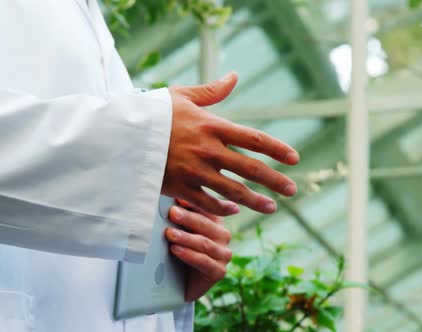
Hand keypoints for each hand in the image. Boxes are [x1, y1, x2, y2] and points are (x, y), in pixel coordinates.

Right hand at [162, 72, 299, 215]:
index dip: (277, 149)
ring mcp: (194, 171)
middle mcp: (208, 150)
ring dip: (255, 201)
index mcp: (212, 126)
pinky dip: (222, 208)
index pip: (253, 139)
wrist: (118, 134)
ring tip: (271, 208)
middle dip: (275, 180)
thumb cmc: (151, 112)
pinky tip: (234, 210)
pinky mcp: (179, 187)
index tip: (295, 158)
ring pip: (233, 191)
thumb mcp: (181, 95)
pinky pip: (207, 203)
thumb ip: (211, 91)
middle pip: (250, 169)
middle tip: (293, 190)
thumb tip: (234, 77)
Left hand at [165, 200, 231, 301]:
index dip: (193, 203)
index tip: (178, 198)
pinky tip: (176, 250)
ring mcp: (223, 255)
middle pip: (206, 225)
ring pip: (204, 243)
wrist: (179, 285)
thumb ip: (178, 218)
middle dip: (188, 218)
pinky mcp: (219, 272)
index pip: (207, 210)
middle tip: (172, 213)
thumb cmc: (178, 252)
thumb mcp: (178, 231)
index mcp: (216, 222)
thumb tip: (168, 198)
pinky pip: (204, 262)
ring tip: (169, 234)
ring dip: (186, 238)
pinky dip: (189, 255)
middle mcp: (223, 236)